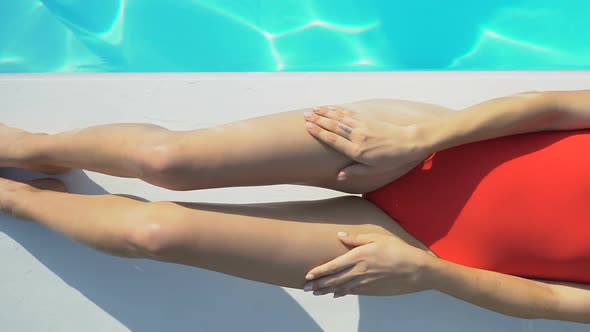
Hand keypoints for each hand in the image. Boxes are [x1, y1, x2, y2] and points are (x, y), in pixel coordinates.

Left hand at [303, 232, 434, 297]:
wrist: (417, 270)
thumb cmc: (398, 250)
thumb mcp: (377, 237)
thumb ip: (356, 238)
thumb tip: (339, 235)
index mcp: (359, 256)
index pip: (333, 266)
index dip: (319, 272)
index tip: (308, 275)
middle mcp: (360, 271)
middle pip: (334, 280)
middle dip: (318, 284)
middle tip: (306, 288)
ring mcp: (366, 282)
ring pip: (341, 288)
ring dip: (327, 290)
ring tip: (316, 293)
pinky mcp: (373, 290)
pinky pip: (354, 292)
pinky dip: (342, 293)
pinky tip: (336, 294)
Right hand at [304, 105, 433, 180]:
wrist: (410, 141)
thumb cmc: (391, 159)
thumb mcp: (374, 170)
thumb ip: (355, 171)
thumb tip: (339, 175)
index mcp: (357, 151)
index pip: (333, 140)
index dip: (319, 133)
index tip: (308, 127)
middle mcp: (357, 137)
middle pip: (333, 126)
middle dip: (318, 120)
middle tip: (304, 116)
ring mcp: (363, 126)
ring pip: (339, 118)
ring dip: (325, 113)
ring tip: (312, 110)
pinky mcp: (368, 119)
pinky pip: (350, 113)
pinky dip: (338, 110)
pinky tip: (331, 108)